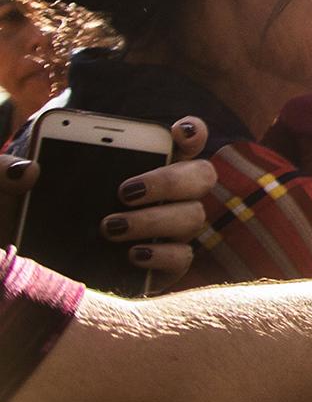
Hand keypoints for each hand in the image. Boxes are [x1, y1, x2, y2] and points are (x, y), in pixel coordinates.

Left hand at [0, 116, 217, 281]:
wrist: (31, 270)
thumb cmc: (27, 223)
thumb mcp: (8, 195)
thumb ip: (5, 172)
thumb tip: (26, 171)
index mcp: (140, 163)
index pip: (186, 138)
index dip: (190, 131)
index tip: (175, 132)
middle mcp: (166, 195)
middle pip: (201, 175)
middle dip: (168, 180)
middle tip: (124, 191)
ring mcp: (170, 231)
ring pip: (193, 215)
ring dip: (154, 219)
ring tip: (109, 228)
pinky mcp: (166, 265)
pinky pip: (183, 256)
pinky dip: (160, 253)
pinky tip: (131, 254)